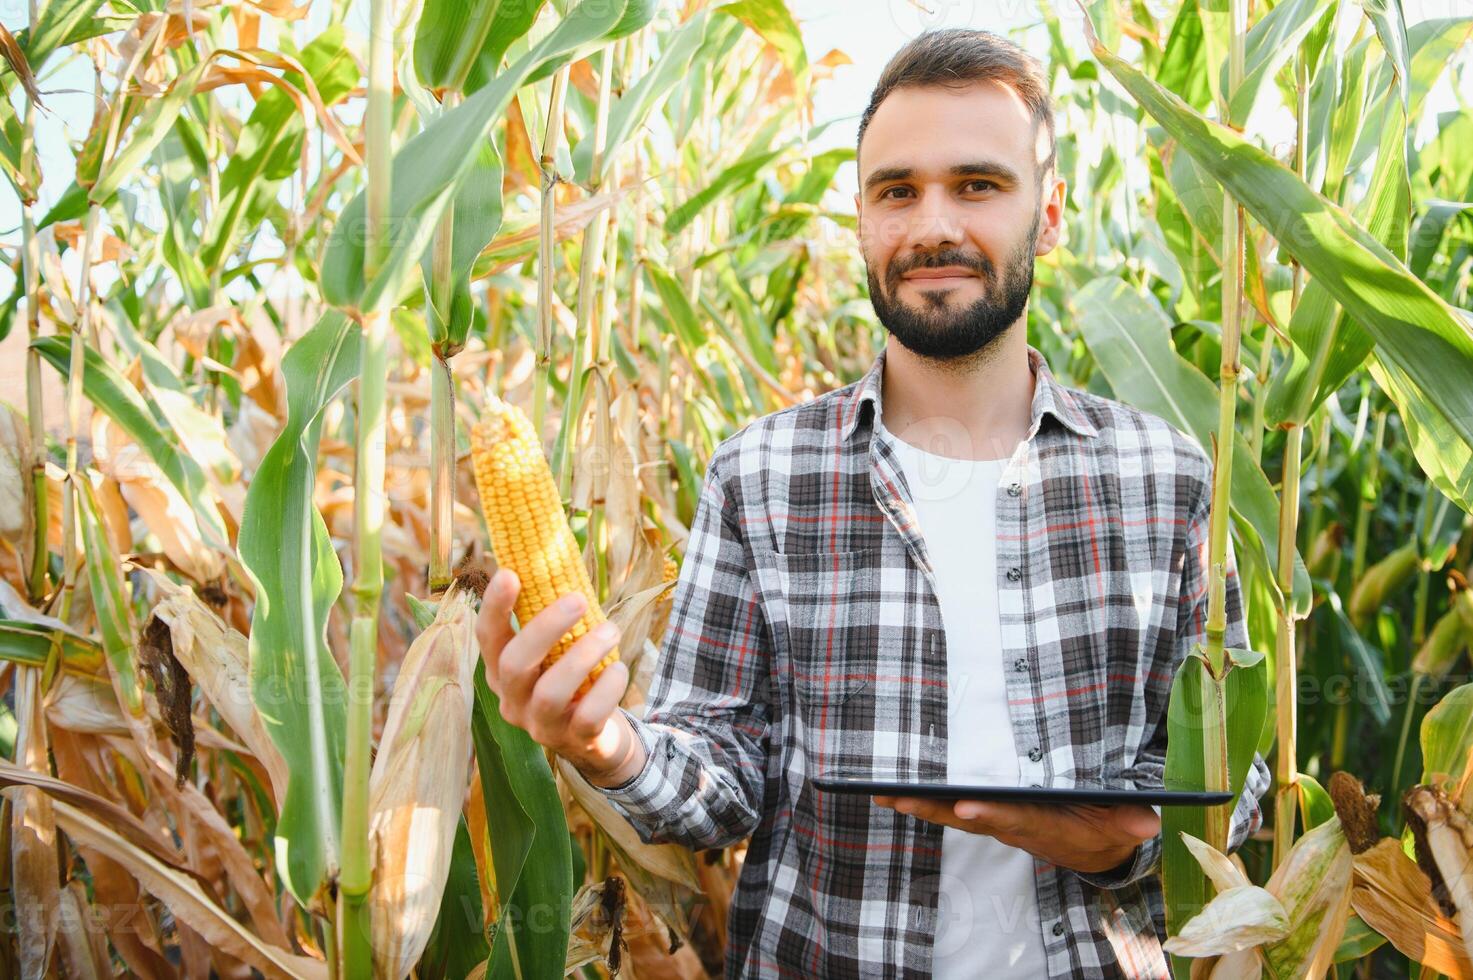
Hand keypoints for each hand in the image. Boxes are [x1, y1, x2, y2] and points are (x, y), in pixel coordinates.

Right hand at [474, 569, 643, 787]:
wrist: (598, 737)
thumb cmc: (575, 678)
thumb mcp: (557, 651)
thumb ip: (552, 619)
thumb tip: (560, 563)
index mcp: (502, 671)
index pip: (487, 637)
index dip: (494, 606)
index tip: (510, 573)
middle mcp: (512, 700)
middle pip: (514, 664)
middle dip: (545, 627)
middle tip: (578, 599)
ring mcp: (540, 725)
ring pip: (550, 692)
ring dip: (583, 655)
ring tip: (611, 631)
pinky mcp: (575, 742)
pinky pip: (587, 716)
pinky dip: (606, 688)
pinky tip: (619, 670)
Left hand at [871, 795, 1159, 873]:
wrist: (1097, 848)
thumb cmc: (1109, 825)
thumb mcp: (1126, 824)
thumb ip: (1131, 821)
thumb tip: (1144, 822)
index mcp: (1046, 826)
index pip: (1015, 820)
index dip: (992, 813)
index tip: (967, 804)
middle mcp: (1015, 827)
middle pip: (971, 819)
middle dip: (936, 809)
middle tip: (900, 797)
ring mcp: (998, 824)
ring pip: (953, 816)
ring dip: (919, 807)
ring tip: (883, 794)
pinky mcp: (988, 818)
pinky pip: (951, 811)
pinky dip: (922, 804)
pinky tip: (891, 795)